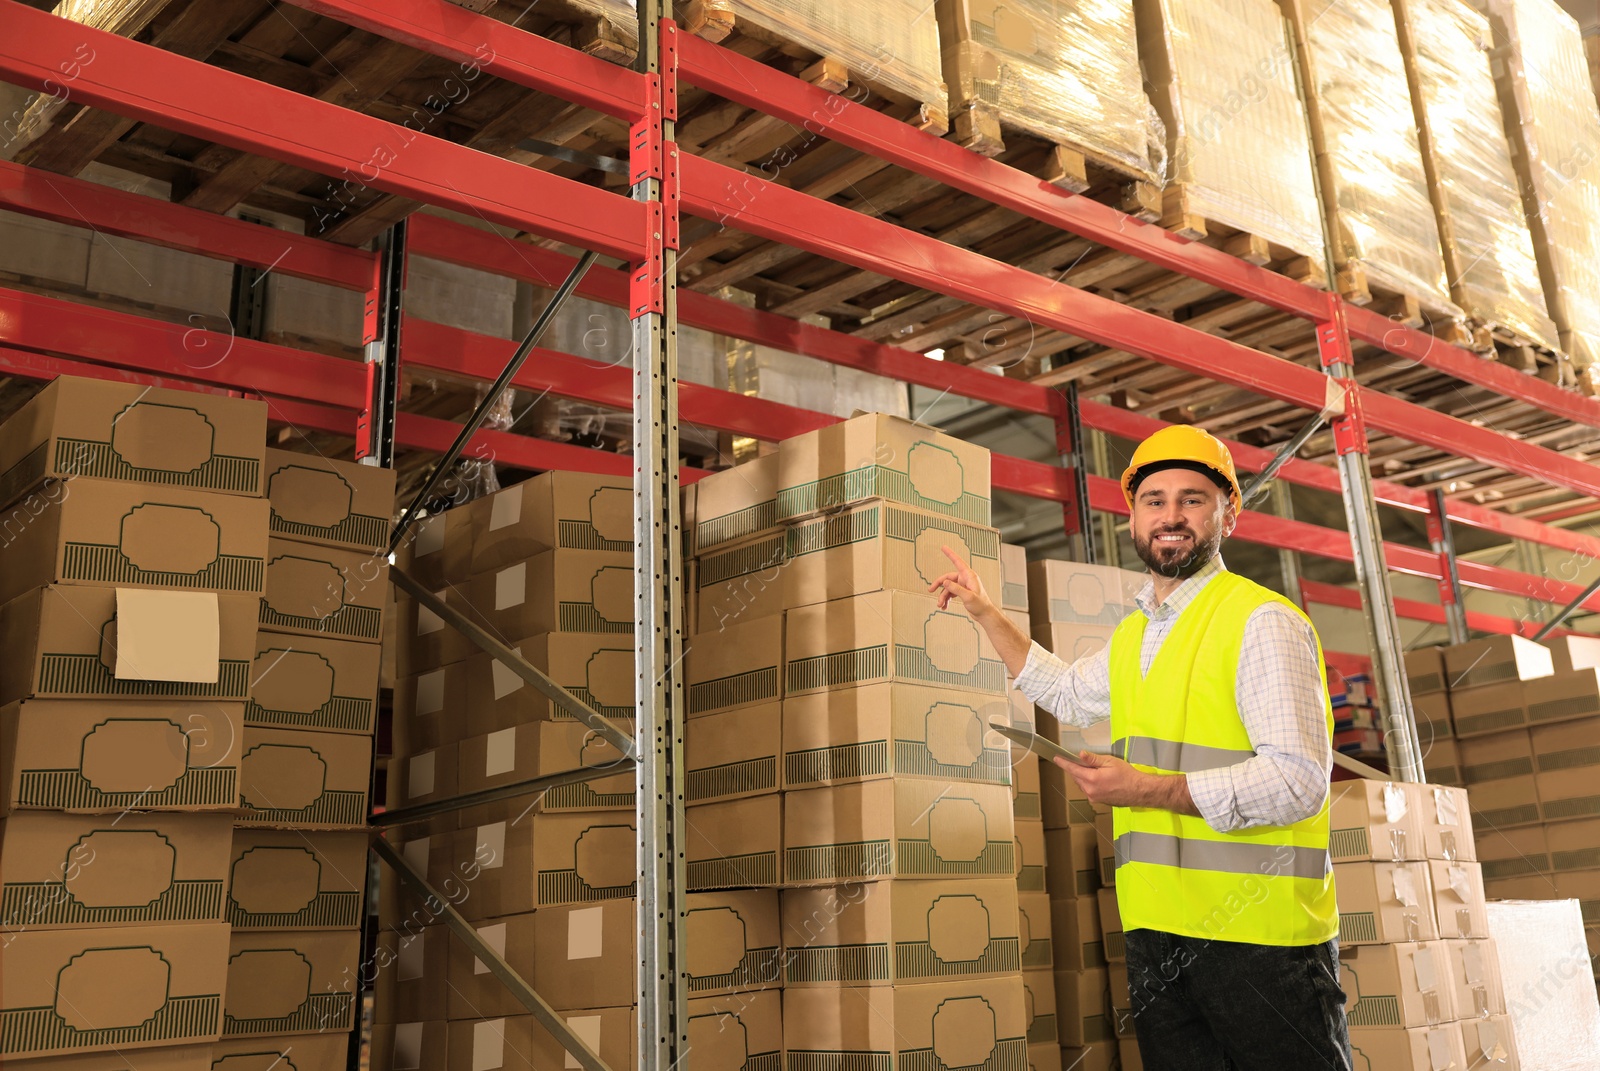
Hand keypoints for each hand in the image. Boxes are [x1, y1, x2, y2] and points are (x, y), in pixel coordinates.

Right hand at [928, 546, 995, 615]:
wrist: (984, 614)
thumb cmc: (981, 605)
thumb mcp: (968, 596)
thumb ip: (956, 588)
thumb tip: (945, 582)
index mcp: (969, 576)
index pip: (958, 562)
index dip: (950, 554)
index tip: (944, 547)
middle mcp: (966, 579)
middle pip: (948, 578)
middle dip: (939, 585)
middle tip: (930, 590)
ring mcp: (963, 586)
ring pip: (948, 587)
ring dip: (943, 596)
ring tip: (940, 604)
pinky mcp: (962, 592)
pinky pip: (950, 593)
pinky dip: (946, 599)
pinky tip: (944, 606)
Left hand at [1058, 751, 1196, 815]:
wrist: (1139, 791)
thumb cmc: (1127, 775)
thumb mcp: (1110, 762)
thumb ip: (1093, 759)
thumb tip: (1080, 755)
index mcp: (1092, 779)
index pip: (1073, 769)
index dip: (1064, 763)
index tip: (1056, 758)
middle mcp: (1090, 791)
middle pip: (1076, 777)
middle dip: (1077, 768)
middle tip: (1083, 760)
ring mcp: (1094, 798)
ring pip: (1082, 784)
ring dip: (1083, 776)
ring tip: (1095, 769)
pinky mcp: (1098, 801)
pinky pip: (1088, 790)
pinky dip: (1089, 783)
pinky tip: (1099, 779)